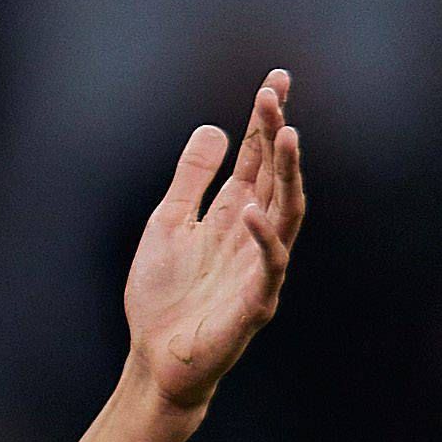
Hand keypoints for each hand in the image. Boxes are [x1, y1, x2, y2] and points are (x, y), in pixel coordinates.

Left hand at [120, 70, 304, 413]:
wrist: (154, 360)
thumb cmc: (164, 297)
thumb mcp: (168, 224)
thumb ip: (191, 179)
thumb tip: (215, 128)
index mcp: (234, 213)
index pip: (256, 158)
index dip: (265, 120)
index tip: (275, 80)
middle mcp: (253, 233)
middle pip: (274, 175)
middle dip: (276, 134)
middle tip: (275, 95)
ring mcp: (260, 267)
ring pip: (285, 212)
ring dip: (287, 174)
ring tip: (286, 134)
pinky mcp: (256, 302)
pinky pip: (269, 265)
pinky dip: (263, 238)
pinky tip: (251, 210)